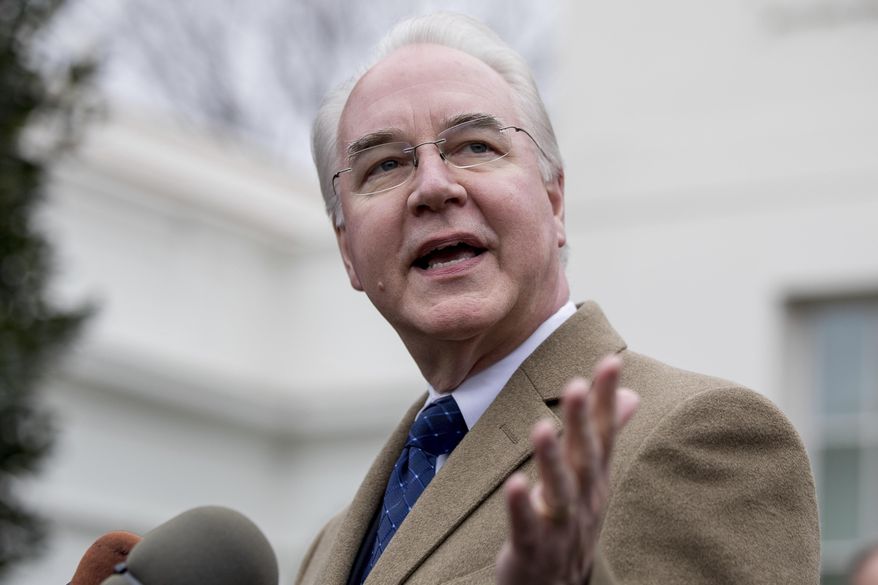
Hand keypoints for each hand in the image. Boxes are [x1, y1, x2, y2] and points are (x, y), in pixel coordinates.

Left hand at [496, 355, 638, 584]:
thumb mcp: (594, 477)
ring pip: (559, 491)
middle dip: (582, 421)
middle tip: (576, 384)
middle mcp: (584, 500)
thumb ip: (608, 434)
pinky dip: (522, 507)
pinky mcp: (533, 548)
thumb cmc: (574, 523)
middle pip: (584, 457)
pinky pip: (527, 526)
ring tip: (542, 428)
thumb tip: (632, 394)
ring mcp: (561, 527)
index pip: (604, 432)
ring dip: (551, 460)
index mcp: (595, 479)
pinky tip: (515, 484)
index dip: (606, 397)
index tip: (610, 361)